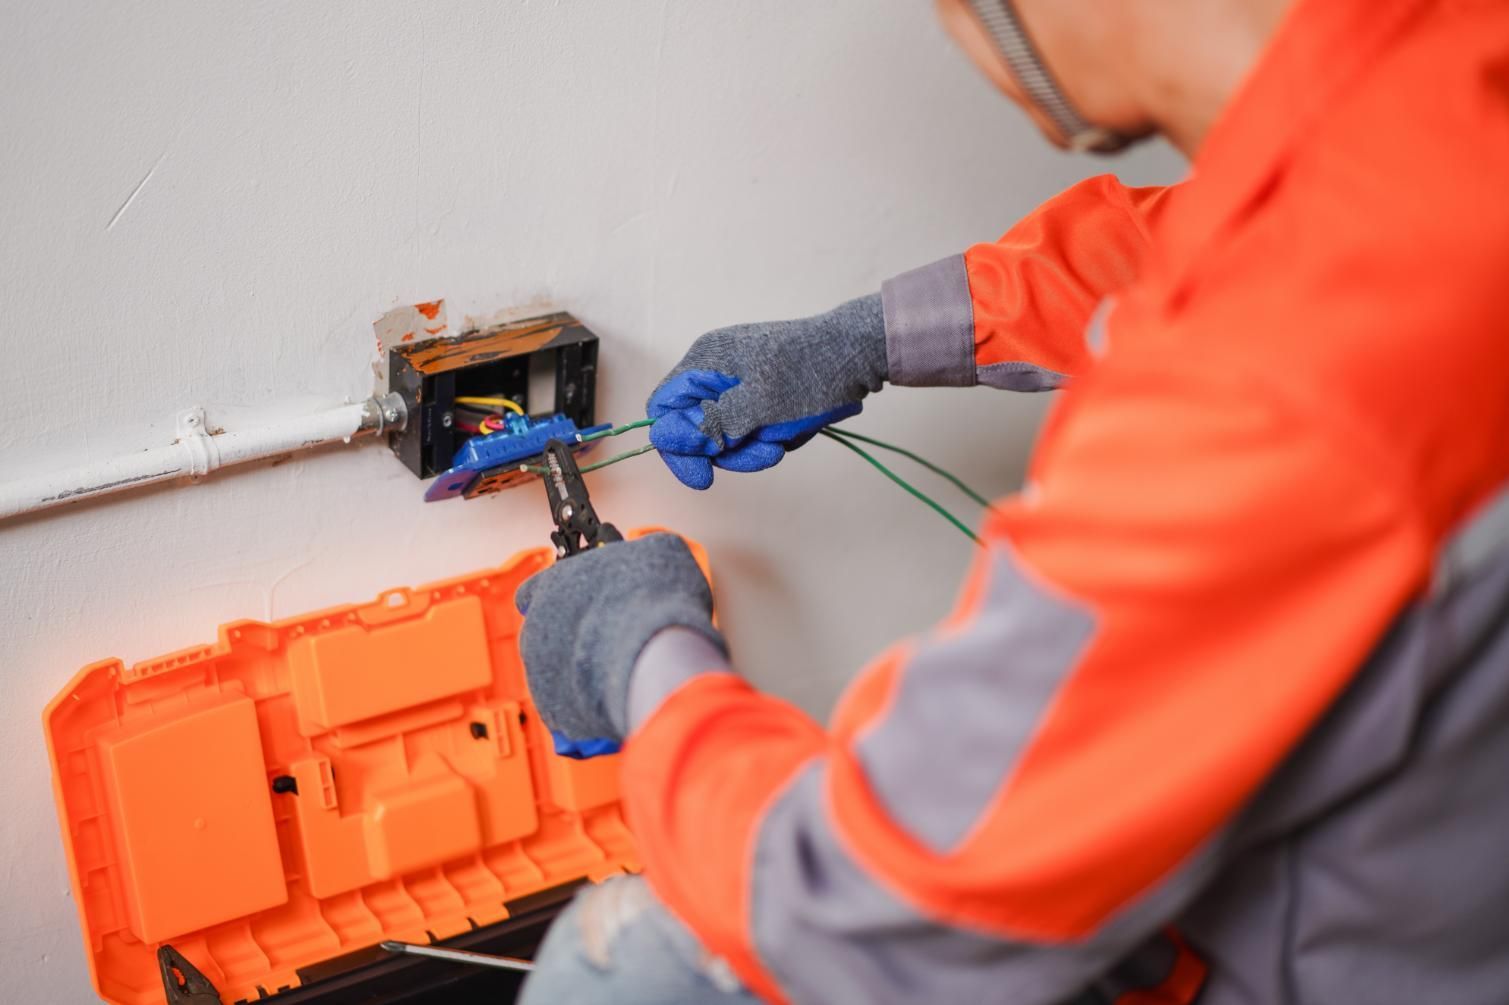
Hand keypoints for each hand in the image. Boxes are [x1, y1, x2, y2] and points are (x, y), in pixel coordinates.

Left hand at [514, 534, 724, 751]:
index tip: (582, 598)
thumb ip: (639, 554)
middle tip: (619, 633)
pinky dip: (596, 704)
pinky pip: (576, 707)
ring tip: (628, 667)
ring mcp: (542, 675)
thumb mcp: (659, 553)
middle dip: (581, 635)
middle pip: (552, 633)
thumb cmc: (654, 603)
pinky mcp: (559, 714)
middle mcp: (537, 631)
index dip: (560, 593)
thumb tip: (647, 556)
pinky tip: (626, 692)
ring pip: (562, 672)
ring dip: (588, 670)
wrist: (657, 661)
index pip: (533, 589)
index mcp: (551, 587)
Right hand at [647, 294, 886, 488]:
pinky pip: (752, 428)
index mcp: (705, 362)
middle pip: (697, 428)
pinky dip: (771, 435)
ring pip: (727, 434)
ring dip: (756, 445)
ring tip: (787, 436)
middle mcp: (715, 370)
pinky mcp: (761, 393)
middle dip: (731, 449)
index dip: (677, 446)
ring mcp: (739, 382)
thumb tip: (666, 439)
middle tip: (768, 451)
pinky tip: (795, 426)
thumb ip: (710, 424)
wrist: (861, 353)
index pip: (663, 409)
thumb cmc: (812, 371)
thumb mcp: (758, 405)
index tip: (704, 475)